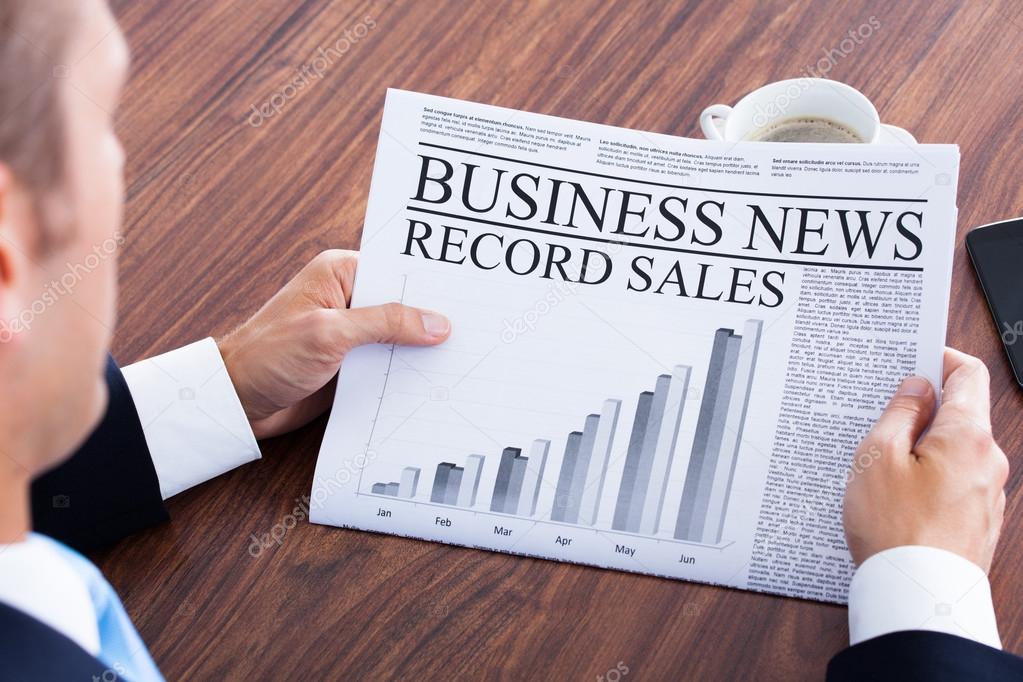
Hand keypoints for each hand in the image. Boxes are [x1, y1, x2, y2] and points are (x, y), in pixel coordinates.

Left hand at [217, 250, 449, 438]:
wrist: (235, 403)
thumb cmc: (267, 357)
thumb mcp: (329, 333)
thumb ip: (385, 324)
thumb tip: (436, 323)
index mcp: (340, 273)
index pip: (397, 272)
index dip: (431, 285)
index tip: (469, 297)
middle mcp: (348, 298)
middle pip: (403, 305)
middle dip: (432, 321)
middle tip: (476, 332)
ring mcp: (350, 333)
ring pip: (400, 338)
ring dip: (421, 351)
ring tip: (463, 359)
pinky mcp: (350, 363)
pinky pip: (388, 364)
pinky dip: (405, 373)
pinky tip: (433, 382)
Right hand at [843, 348, 1008, 571]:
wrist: (917, 597)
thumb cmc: (894, 529)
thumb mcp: (878, 457)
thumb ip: (899, 414)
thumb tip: (916, 390)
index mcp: (968, 436)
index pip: (969, 375)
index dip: (941, 360)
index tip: (916, 359)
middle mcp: (988, 462)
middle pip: (961, 415)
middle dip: (924, 411)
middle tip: (882, 418)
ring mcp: (988, 495)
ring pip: (956, 452)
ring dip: (924, 449)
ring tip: (883, 467)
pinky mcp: (979, 522)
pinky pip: (955, 483)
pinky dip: (930, 478)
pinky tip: (899, 497)